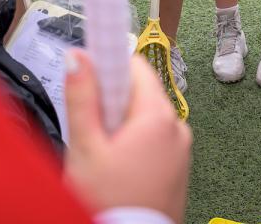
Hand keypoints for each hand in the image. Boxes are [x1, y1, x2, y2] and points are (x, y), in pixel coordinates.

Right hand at [63, 51, 191, 221]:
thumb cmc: (109, 204)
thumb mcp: (86, 147)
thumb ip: (82, 98)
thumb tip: (79, 57)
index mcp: (158, 117)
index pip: (135, 67)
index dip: (108, 71)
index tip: (91, 82)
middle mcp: (177, 128)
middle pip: (140, 95)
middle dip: (113, 106)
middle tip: (93, 134)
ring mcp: (181, 150)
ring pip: (145, 120)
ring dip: (123, 129)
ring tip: (105, 159)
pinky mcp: (178, 169)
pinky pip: (155, 143)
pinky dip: (136, 148)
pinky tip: (119, 172)